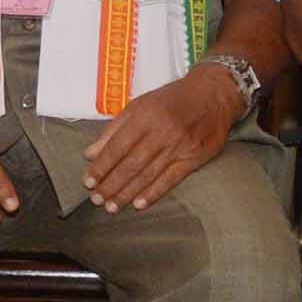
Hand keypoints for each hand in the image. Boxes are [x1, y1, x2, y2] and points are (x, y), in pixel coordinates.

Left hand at [81, 65, 243, 212]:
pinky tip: (139, 204)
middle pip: (131, 164)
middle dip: (111, 184)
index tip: (88, 182)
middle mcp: (160, 132)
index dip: (101, 167)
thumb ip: (114, 129)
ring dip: (127, 193)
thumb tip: (91, 154)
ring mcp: (178, 146)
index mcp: (144, 116)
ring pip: (148, 174)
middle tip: (97, 200)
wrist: (213, 95)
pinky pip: (170, 179)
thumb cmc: (171, 99)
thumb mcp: (139, 105)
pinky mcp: (193, 158)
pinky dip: (153, 193)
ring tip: (112, 207)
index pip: (116, 147)